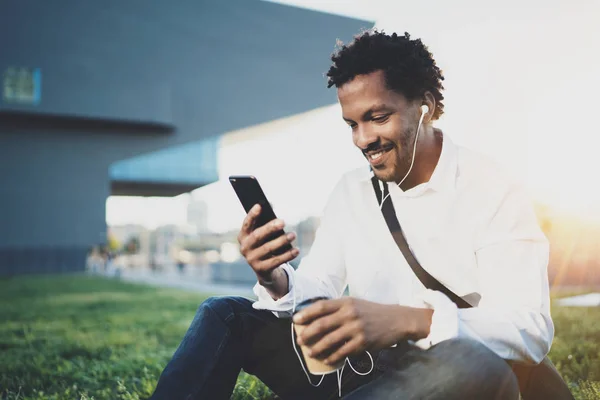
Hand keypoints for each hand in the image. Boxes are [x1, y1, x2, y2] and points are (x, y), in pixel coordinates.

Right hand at [237, 204, 298, 286]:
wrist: (264, 269)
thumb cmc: (265, 245)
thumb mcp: (263, 235)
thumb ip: (266, 225)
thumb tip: (275, 213)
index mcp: (243, 236)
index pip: (246, 224)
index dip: (252, 215)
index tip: (259, 206)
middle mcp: (245, 248)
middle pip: (258, 236)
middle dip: (270, 228)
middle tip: (283, 222)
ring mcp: (252, 259)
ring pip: (268, 248)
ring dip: (282, 241)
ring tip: (293, 235)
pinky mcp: (261, 269)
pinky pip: (276, 261)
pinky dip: (287, 255)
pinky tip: (296, 250)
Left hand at [293, 297, 432, 365]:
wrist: (396, 320)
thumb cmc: (371, 311)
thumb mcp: (354, 303)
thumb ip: (337, 308)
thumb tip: (315, 316)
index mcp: (346, 302)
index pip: (321, 306)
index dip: (306, 313)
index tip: (296, 320)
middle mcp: (350, 314)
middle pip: (322, 324)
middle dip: (308, 334)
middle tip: (300, 340)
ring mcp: (357, 329)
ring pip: (330, 341)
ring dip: (317, 348)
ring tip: (310, 352)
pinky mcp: (363, 342)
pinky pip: (343, 352)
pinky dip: (333, 357)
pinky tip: (327, 360)